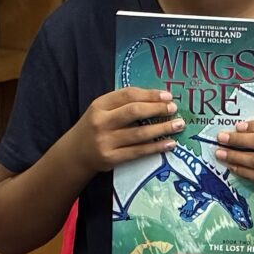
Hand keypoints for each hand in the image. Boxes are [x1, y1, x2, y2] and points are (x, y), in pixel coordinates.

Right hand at [68, 87, 182, 168]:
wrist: (75, 153)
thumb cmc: (94, 128)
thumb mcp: (102, 110)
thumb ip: (122, 103)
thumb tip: (156, 99)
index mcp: (100, 105)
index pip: (128, 95)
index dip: (150, 94)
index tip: (167, 95)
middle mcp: (101, 122)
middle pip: (134, 112)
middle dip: (157, 109)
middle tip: (173, 109)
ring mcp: (106, 141)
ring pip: (139, 133)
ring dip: (162, 128)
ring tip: (178, 125)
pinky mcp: (111, 158)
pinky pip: (138, 151)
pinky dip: (156, 147)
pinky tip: (170, 144)